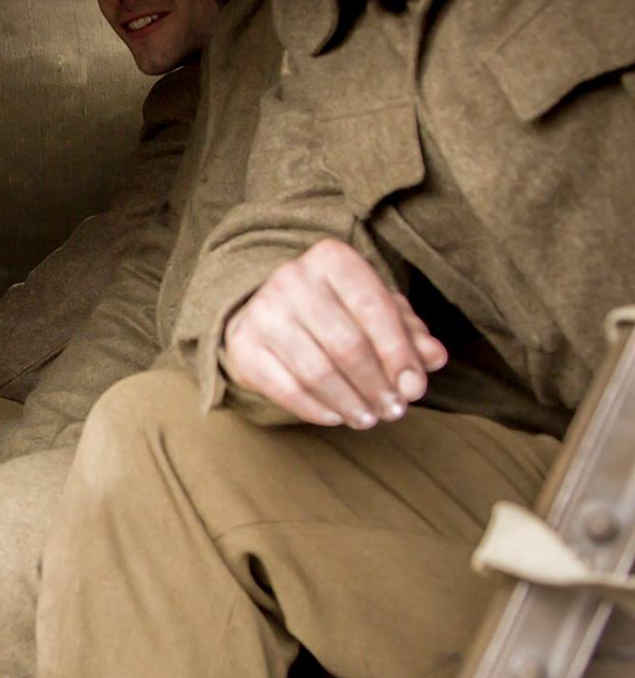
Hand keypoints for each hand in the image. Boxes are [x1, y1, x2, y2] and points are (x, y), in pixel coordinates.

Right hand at [223, 239, 448, 428]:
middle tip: (394, 411)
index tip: (415, 389)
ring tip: (368, 418)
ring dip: (350, 403)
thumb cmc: (336, 309)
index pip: (375, 308)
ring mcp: (261, 312)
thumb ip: (409, 332)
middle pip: (347, 345)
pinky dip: (316, 409)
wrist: (268, 310)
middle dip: (376, 386)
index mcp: (331, 259)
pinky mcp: (242, 346)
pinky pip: (285, 388)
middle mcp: (291, 278)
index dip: (399, 354)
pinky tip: (335, 416)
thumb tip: (434, 358)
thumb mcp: (376, 310)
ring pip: (317, 372)